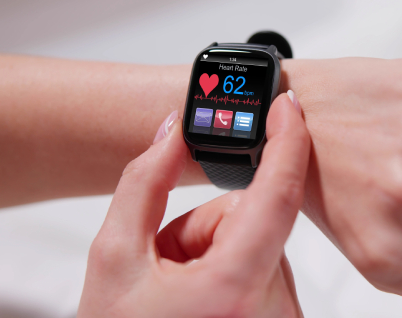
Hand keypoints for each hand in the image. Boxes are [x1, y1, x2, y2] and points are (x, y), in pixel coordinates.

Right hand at [78, 94, 308, 317]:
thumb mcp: (114, 259)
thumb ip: (145, 183)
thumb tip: (173, 132)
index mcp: (235, 288)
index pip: (277, 195)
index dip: (287, 141)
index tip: (287, 105)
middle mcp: (274, 308)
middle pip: (251, 219)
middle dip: (207, 225)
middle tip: (169, 261)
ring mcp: (284, 317)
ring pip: (255, 240)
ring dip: (216, 249)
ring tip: (181, 288)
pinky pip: (264, 265)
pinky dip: (232, 269)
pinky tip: (202, 297)